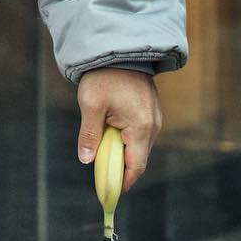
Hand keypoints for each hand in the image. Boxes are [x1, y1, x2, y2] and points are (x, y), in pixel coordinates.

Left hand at [76, 68, 161, 192]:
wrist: (118, 49)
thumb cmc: (104, 76)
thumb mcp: (91, 105)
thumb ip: (89, 135)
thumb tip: (86, 160)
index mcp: (141, 127)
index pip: (135, 166)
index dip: (122, 181)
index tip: (109, 191)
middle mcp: (153, 125)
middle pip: (138, 158)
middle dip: (120, 167)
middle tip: (100, 172)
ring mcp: (154, 117)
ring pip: (138, 145)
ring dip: (122, 151)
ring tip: (102, 150)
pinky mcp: (150, 110)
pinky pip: (139, 133)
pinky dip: (126, 139)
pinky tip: (110, 134)